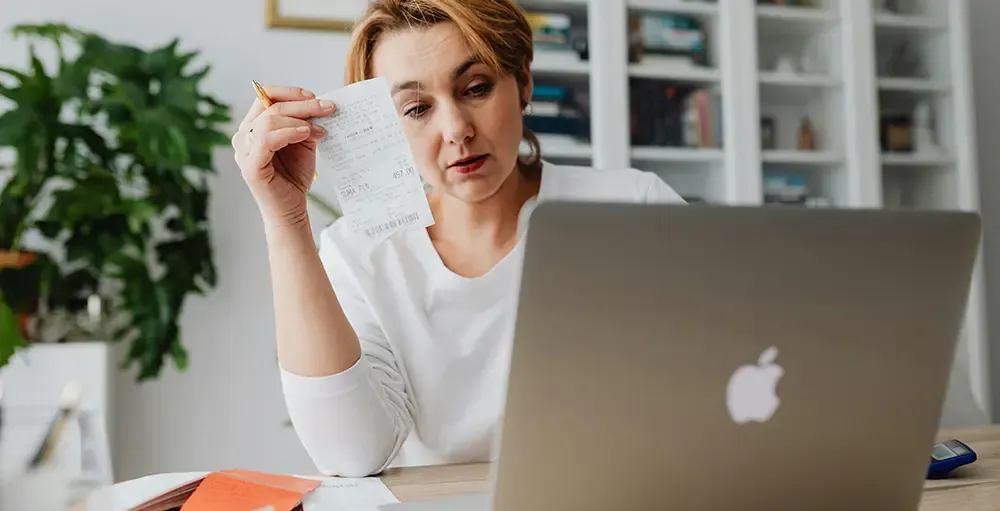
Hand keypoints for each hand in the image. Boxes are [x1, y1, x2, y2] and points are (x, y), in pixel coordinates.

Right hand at [232, 85, 335, 228]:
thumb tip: (320, 103)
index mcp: (253, 126)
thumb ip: (305, 122)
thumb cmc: (294, 175)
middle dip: (302, 104)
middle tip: (328, 108)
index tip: (315, 97)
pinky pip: (266, 139)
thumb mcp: (303, 142)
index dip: (290, 93)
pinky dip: (288, 132)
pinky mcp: (250, 166)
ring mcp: (244, 151)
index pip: (265, 96)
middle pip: (270, 106)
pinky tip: (305, 134)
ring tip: (318, 129)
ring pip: (268, 120)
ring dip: (298, 119)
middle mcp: (243, 136)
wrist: (292, 209)